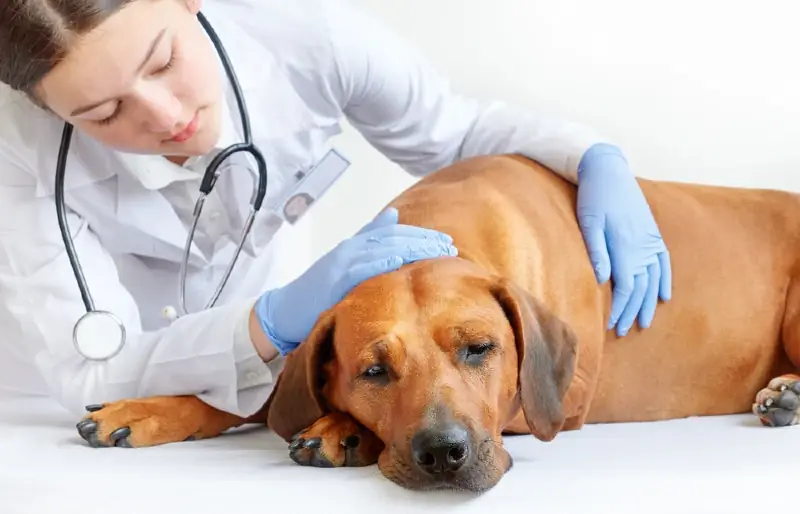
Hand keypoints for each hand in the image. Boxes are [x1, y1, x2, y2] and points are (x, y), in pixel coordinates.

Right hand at [254, 207, 457, 354]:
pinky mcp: (334, 279)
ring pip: (383, 248)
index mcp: (354, 245)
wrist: (284, 311)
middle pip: (393, 238)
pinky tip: (401, 261)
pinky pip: (362, 268)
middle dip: (422, 240)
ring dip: (412, 248)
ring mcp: (342, 263)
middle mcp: (350, 249)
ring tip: (436, 251)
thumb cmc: (318, 290)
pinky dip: (382, 261)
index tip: (444, 241)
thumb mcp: (345, 262)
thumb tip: (393, 215)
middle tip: (448, 245)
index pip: (393, 233)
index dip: (420, 235)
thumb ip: (368, 239)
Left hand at [576, 143, 671, 336]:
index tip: (611, 326)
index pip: (625, 288)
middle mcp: (643, 246)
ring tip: (644, 323)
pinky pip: (664, 263)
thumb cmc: (593, 196)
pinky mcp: (653, 233)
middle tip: (623, 332)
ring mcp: (651, 240)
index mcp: (626, 246)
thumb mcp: (588, 221)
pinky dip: (665, 281)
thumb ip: (597, 250)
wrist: (608, 169)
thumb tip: (603, 280)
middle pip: (640, 288)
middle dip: (632, 312)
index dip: (619, 309)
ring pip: (653, 280)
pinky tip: (665, 296)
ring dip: (649, 303)